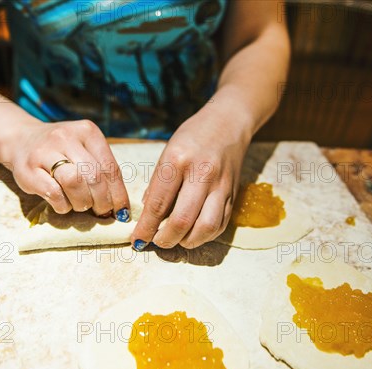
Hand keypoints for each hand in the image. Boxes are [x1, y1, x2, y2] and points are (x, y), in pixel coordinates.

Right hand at [4, 120, 129, 218]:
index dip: (118, 194)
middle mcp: (66, 137)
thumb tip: (120, 204)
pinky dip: (63, 205)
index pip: (110, 167)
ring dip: (82, 202)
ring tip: (81, 206)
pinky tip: (64, 205)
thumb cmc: (61, 151)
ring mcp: (45, 152)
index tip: (122, 211)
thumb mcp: (84, 150)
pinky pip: (54, 193)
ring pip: (74, 183)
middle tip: (102, 212)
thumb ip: (101, 169)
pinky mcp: (28, 170)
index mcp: (87, 131)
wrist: (20, 140)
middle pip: (94, 177)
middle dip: (102, 201)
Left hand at [131, 111, 250, 249]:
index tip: (138, 240)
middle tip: (157, 243)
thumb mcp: (168, 152)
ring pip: (205, 227)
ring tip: (176, 240)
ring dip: (187, 242)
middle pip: (182, 220)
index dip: (146, 228)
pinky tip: (194, 233)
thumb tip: (148, 215)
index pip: (158, 204)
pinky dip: (205, 235)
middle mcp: (201, 174)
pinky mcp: (233, 194)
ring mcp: (221, 186)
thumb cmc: (194, 136)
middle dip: (165, 239)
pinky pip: (220, 224)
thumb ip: (158, 184)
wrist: (229, 122)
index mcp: (178, 161)